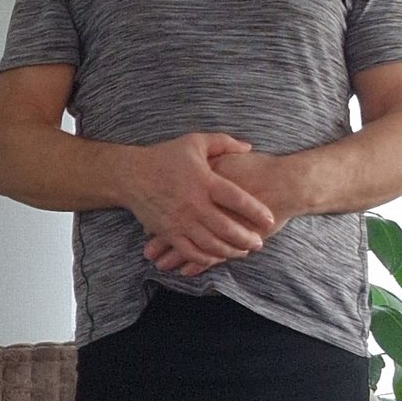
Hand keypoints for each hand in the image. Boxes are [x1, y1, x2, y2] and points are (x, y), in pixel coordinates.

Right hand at [129, 131, 275, 268]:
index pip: (237, 199)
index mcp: (204, 181)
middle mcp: (194, 204)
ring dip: (230, 251)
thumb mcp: (195, 142)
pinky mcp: (169, 233)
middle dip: (246, 238)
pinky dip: (206, 258)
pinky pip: (191, 252)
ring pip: (211, 244)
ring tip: (243, 252)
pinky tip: (218, 258)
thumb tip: (249, 147)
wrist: (131, 175)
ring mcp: (181, 221)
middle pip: (227, 228)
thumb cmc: (165, 156)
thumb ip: (224, 143)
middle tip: (260, 243)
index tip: (270, 219)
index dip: (256, 211)